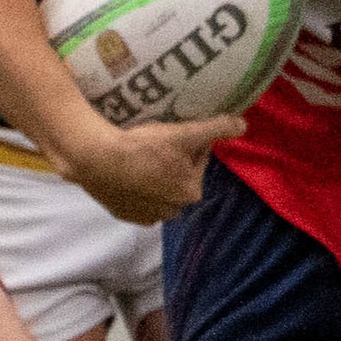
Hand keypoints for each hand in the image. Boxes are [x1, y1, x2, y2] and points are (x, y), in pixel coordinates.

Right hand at [63, 115, 245, 223]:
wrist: (97, 159)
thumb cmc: (145, 147)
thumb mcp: (185, 133)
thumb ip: (217, 128)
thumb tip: (243, 124)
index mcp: (191, 192)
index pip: (198, 160)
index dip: (189, 143)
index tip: (174, 131)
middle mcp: (171, 211)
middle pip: (178, 177)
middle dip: (172, 162)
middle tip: (156, 142)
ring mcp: (145, 216)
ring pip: (157, 190)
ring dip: (154, 176)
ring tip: (139, 156)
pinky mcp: (122, 214)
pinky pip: (134, 198)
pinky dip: (134, 187)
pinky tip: (127, 171)